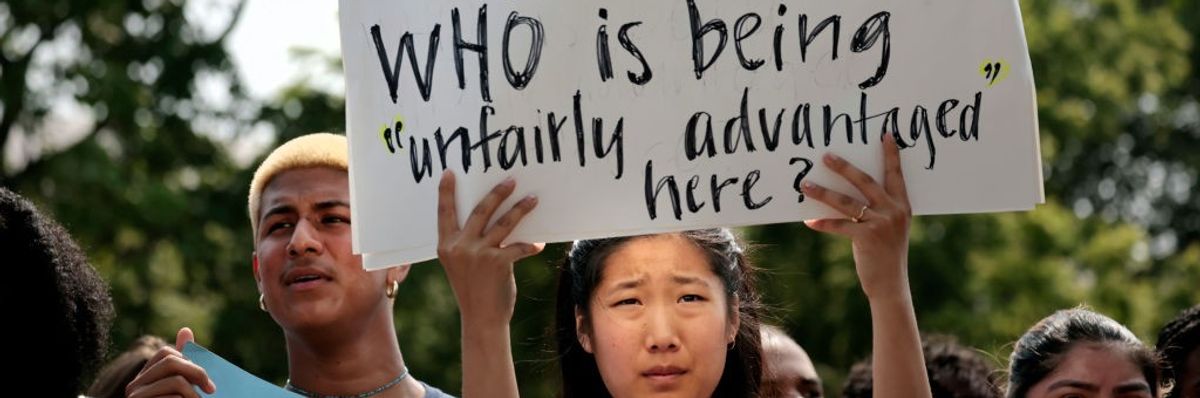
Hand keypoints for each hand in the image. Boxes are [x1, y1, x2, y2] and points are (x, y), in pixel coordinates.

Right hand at [126, 327, 216, 397]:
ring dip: (194, 393)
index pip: (166, 353)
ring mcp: (135, 396)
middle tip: (212, 389)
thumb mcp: (184, 384)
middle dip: (197, 373)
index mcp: (145, 376)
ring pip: (176, 381)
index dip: (190, 361)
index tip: (206, 378)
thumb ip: (185, 362)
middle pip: (171, 362)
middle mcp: (135, 384)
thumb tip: (185, 330)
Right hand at [437, 170, 543, 327]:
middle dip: (497, 193)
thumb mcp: (460, 265)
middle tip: (511, 180)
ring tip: (533, 198)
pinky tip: (539, 244)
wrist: (481, 318)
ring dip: (520, 209)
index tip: (450, 172)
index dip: (446, 192)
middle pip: (480, 211)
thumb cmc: (472, 290)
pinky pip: (519, 246)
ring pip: (503, 223)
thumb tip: (489, 221)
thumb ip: (466, 244)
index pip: (444, 213)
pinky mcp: (498, 262)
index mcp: (446, 246)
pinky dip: (530, 245)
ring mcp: (478, 253)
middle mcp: (460, 247)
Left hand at [802, 134, 911, 298]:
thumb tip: (852, 194)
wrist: (891, 284)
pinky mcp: (867, 238)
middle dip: (844, 167)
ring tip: (804, 185)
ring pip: (847, 202)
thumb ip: (880, 210)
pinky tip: (809, 220)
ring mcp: (881, 224)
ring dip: (823, 192)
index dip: (891, 155)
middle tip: (825, 155)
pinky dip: (823, 223)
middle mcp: (894, 211)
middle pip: (866, 182)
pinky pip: (840, 226)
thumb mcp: (891, 228)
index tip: (885, 135)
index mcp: (903, 206)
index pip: (896, 175)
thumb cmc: (887, 255)